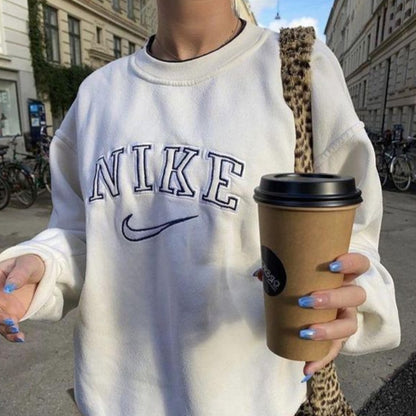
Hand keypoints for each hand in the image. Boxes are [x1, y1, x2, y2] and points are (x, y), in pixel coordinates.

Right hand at [0, 255, 44, 342]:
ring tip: (16, 330)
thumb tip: (9, 287)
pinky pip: (8, 328)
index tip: (3, 309)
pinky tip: (20, 337)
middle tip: (12, 322)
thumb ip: (19, 275)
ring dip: (5, 329)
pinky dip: (12, 334)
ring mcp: (2, 308)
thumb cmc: (31, 264)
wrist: (41, 271)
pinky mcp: (11, 316)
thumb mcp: (27, 265)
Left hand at [254, 252, 368, 379]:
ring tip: (306, 333)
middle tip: (306, 300)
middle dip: (333, 298)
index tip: (332, 265)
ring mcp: (345, 317)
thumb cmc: (303, 281)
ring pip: (349, 325)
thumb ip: (278, 269)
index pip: (360, 265)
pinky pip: (333, 350)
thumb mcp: (292, 272)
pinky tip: (306, 368)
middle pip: (355, 296)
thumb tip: (259, 275)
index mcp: (342, 276)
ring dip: (329, 330)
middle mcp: (348, 296)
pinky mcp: (336, 338)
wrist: (304, 301)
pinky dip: (320, 360)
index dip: (352, 263)